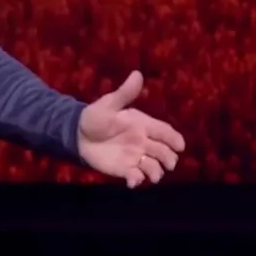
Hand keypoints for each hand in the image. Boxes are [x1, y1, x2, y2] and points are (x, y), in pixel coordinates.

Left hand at [77, 70, 185, 187]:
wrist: (76, 134)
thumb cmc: (95, 117)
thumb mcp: (109, 104)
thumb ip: (125, 92)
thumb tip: (137, 73)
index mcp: (143, 125)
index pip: (166, 133)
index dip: (175, 140)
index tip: (180, 146)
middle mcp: (143, 142)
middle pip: (165, 153)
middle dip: (169, 159)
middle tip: (166, 164)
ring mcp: (135, 157)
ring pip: (155, 168)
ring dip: (156, 173)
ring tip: (151, 176)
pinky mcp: (124, 169)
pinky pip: (136, 177)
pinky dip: (137, 181)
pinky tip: (132, 181)